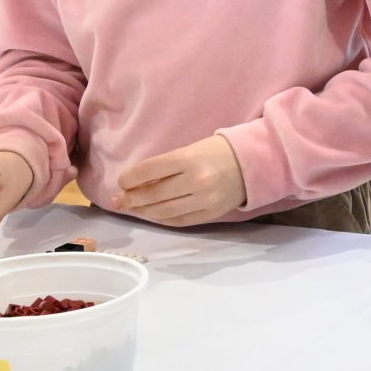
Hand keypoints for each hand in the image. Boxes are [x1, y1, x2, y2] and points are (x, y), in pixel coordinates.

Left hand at [113, 133, 246, 225]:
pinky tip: (152, 214)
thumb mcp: (190, 149)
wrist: (251, 163)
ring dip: (143, 211)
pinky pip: (179, 221)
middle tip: (118, 199)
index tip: (122, 181)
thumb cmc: (216, 152)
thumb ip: (165, 166)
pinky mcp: (210, 214)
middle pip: (153, 195)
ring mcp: (204, 200)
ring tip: (131, 208)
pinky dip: (162, 219)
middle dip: (131, 198)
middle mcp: (196, 180)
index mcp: (188, 158)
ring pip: (163, 211)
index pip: (149, 171)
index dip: (130, 178)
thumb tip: (135, 183)